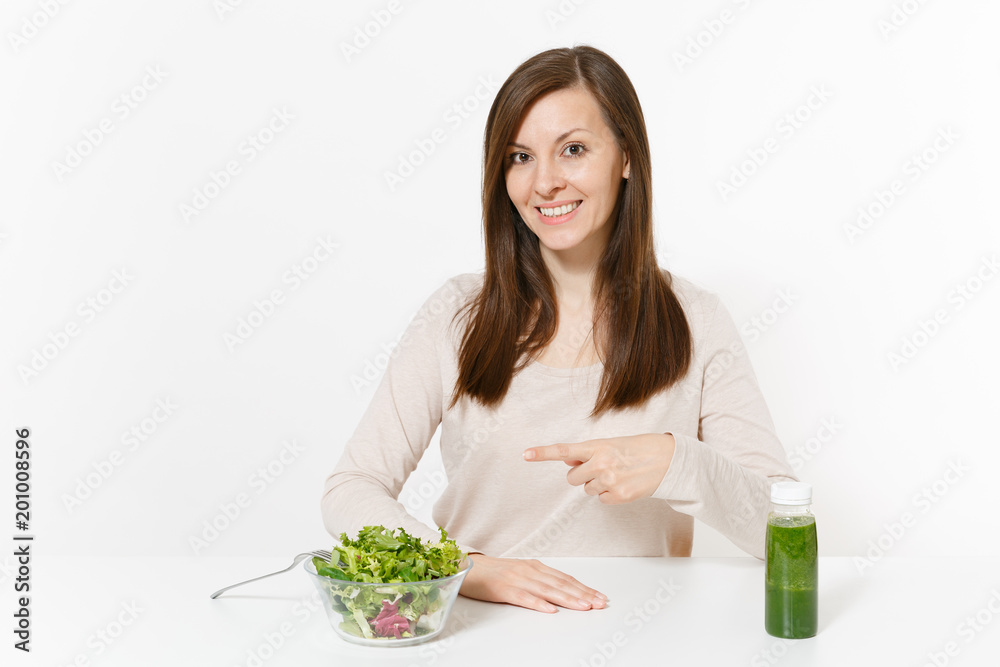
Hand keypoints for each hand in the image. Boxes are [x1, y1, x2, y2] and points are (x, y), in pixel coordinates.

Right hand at [459, 553, 606, 612]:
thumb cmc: (495, 572)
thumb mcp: (521, 573)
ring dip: (567, 599)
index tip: (600, 597)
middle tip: (600, 603)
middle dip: (583, 594)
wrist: (467, 566)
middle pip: (561, 584)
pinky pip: (523, 597)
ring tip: (584, 606)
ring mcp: (516, 579)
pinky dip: (538, 603)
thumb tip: (563, 591)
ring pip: (547, 590)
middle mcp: (529, 570)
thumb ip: (540, 581)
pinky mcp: (503, 589)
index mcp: (535, 567)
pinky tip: (550, 610)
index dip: (584, 588)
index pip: (565, 578)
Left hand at [523, 433, 675, 503]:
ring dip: (597, 484)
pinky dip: (610, 494)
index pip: (564, 450)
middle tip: (601, 469)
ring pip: (588, 490)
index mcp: (597, 446)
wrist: (667, 459)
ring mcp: (609, 481)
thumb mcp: (611, 444)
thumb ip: (588, 454)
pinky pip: (602, 499)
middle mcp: (600, 464)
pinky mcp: (618, 496)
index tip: (525, 454)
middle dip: (581, 476)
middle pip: (573, 478)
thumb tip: (570, 463)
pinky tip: (624, 484)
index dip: (543, 453)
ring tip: (618, 474)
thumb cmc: (639, 448)